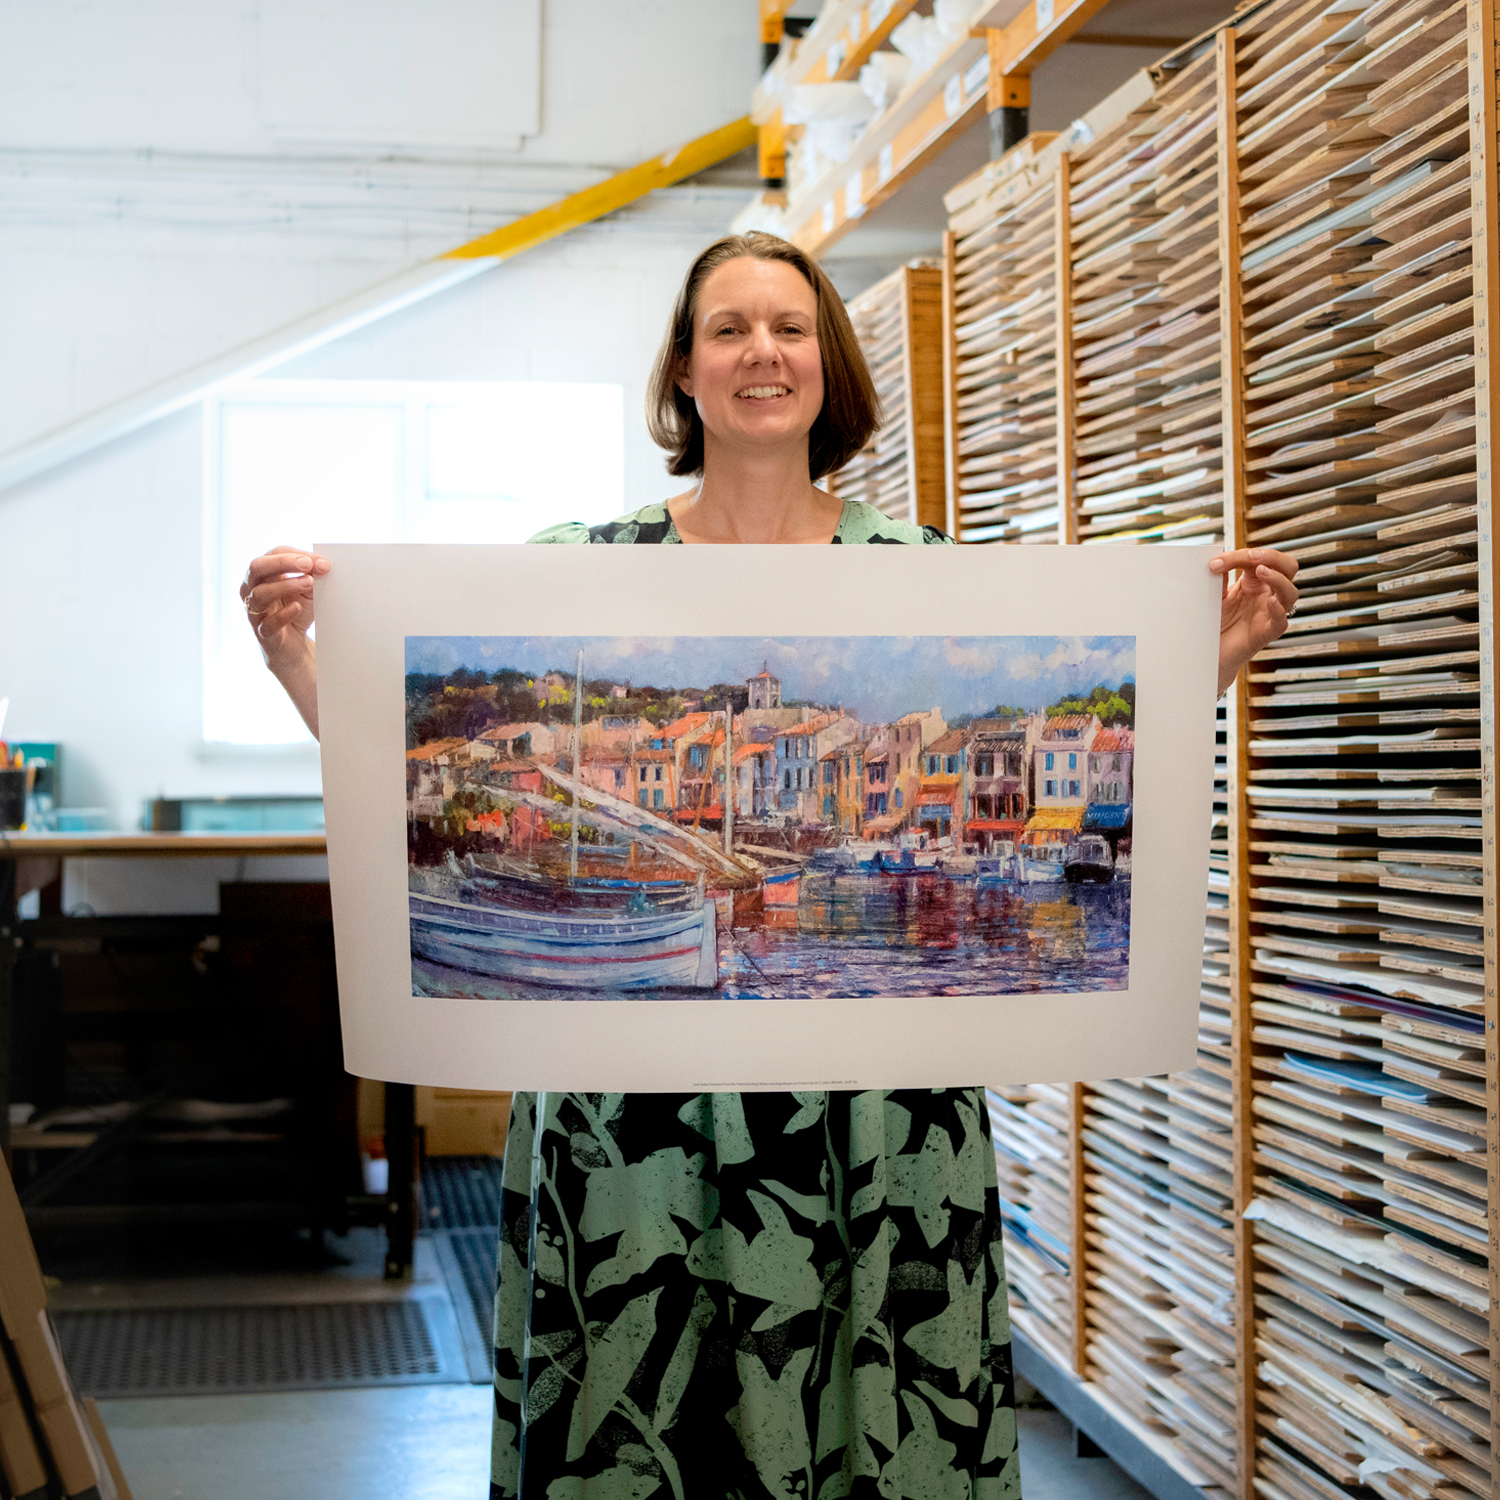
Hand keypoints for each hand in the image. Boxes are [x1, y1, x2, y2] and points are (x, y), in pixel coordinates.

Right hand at [240, 546, 328, 666]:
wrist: (294, 645)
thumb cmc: (297, 611)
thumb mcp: (308, 590)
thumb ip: (312, 575)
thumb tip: (323, 565)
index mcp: (263, 573)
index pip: (273, 554)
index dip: (295, 555)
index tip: (321, 561)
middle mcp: (252, 589)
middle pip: (256, 567)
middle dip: (282, 563)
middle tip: (308, 565)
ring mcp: (255, 611)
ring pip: (259, 594)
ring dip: (285, 586)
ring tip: (309, 583)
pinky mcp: (262, 633)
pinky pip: (267, 623)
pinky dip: (283, 615)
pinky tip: (297, 608)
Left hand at [1210, 547, 1297, 694]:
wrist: (1210, 652)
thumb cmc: (1217, 624)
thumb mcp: (1216, 596)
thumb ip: (1219, 578)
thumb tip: (1216, 558)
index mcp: (1254, 582)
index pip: (1259, 559)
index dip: (1240, 555)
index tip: (1216, 563)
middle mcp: (1267, 594)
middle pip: (1287, 567)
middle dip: (1272, 557)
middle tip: (1252, 555)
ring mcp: (1270, 612)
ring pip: (1290, 592)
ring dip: (1278, 578)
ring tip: (1261, 571)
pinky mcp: (1268, 632)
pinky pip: (1282, 620)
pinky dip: (1278, 609)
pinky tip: (1271, 601)